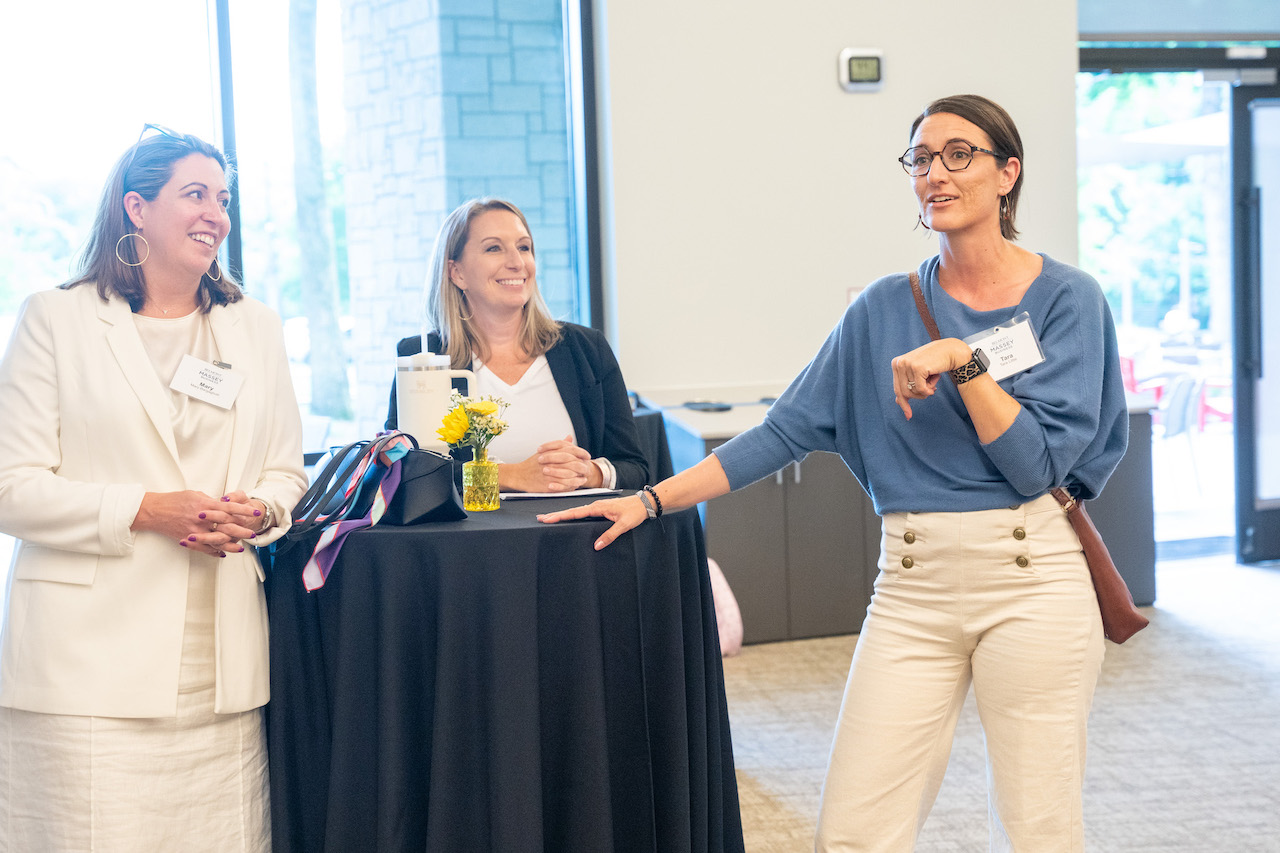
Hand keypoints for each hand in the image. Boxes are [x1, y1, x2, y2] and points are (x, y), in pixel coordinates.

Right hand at [132, 490, 261, 556]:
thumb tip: (224, 504)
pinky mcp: (188, 539)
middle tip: (252, 533)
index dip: (244, 510)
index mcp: (205, 505)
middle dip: (241, 530)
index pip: (230, 508)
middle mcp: (201, 519)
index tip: (254, 512)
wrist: (154, 511)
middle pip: (226, 526)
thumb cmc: (174, 500)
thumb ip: (210, 501)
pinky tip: (223, 553)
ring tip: (241, 547)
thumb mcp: (195, 495)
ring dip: (230, 545)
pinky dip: (214, 551)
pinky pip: (204, 548)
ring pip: (217, 540)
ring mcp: (194, 531)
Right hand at [502, 436, 600, 492]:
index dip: (581, 452)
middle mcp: (550, 462)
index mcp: (551, 452)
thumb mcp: (545, 451)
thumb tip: (569, 437)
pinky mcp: (547, 484)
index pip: (570, 449)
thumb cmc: (532, 464)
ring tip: (584, 478)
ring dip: (578, 477)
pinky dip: (571, 486)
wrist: (518, 475)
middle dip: (582, 465)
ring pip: (569, 475)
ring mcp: (549, 474)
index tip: (587, 455)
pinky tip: (575, 485)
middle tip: (587, 467)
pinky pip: (563, 485)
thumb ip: (559, 445)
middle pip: (572, 462)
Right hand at [537, 494, 647, 549]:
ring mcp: (597, 507)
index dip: (561, 516)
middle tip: (540, 518)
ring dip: (563, 515)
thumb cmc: (635, 512)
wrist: (644, 503)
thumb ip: (610, 535)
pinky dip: (573, 515)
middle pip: (572, 511)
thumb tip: (596, 546)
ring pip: (577, 512)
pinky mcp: (600, 510)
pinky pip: (583, 513)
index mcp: (598, 507)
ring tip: (550, 518)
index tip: (548, 518)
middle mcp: (595, 506)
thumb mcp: (624, 525)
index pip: (576, 512)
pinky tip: (568, 518)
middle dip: (556, 514)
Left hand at [891, 338, 970, 418]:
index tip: (908, 416)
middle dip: (919, 396)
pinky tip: (936, 379)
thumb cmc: (934, 362)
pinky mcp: (917, 367)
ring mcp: (907, 364)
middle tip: (932, 390)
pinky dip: (930, 389)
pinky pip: (921, 389)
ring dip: (926, 390)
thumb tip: (897, 402)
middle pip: (904, 393)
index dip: (903, 403)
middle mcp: (899, 363)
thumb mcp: (918, 373)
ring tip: (934, 380)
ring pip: (913, 392)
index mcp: (896, 363)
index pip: (897, 389)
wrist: (950, 351)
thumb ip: (907, 384)